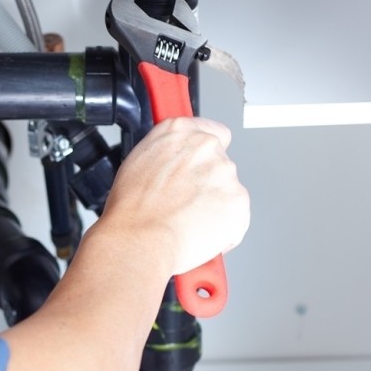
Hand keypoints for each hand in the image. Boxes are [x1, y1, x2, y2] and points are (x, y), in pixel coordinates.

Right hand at [101, 117, 249, 275]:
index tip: (200, 163)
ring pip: (228, 192)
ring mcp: (225, 174)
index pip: (212, 131)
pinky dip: (222, 228)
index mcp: (179, 131)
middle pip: (220, 164)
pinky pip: (236, 217)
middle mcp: (206, 146)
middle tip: (182, 203)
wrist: (141, 240)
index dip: (205, 153)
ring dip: (213, 207)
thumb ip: (164, 155)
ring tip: (183, 222)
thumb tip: (172, 163)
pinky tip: (196, 232)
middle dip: (206, 185)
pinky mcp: (238, 201)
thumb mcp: (136, 164)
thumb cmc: (131, 210)